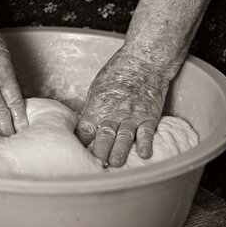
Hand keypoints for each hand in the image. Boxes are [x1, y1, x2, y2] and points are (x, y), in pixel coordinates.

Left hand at [75, 50, 169, 166]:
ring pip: (124, 137)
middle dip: (99, 151)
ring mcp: (132, 115)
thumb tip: (84, 129)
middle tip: (94, 165)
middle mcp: (114, 113)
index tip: (76, 156)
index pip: (85, 129)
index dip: (80, 143)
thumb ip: (92, 110)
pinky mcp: (149, 116)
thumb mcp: (96, 89)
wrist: (143, 60)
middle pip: (104, 135)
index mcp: (97, 106)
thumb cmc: (117, 73)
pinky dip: (146, 143)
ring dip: (119, 151)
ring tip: (114, 164)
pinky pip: (147, 132)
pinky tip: (144, 154)